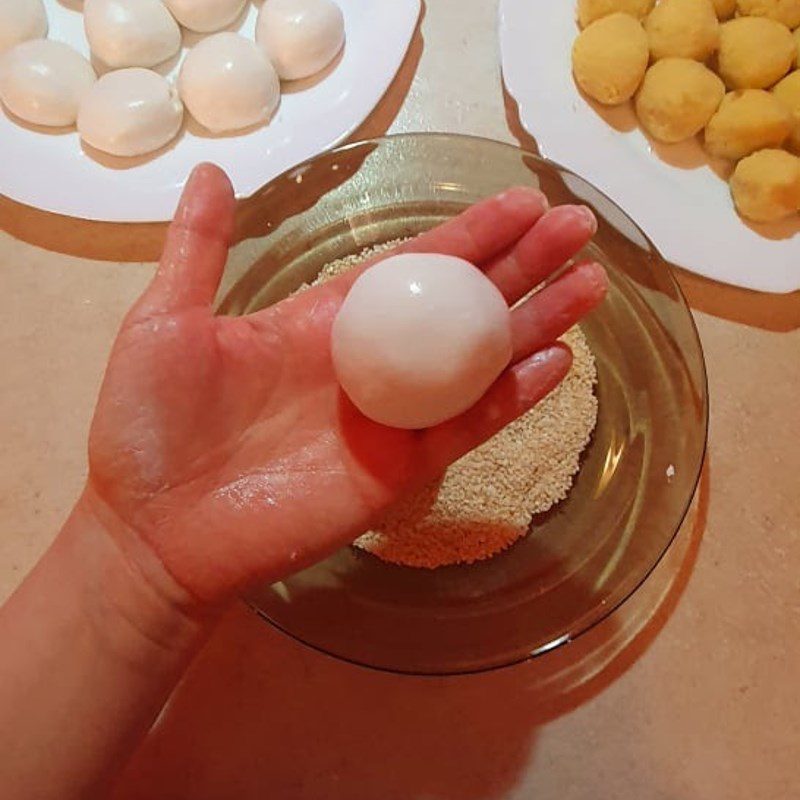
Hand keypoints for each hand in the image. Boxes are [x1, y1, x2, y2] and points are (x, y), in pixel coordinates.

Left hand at [85, 164, 607, 606]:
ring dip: (536, 324)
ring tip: (588, 286)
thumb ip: (201, 248)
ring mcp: (391, 417)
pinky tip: (554, 361)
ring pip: (480, 362)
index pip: (413, 265)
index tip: (519, 201)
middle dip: (521, 265)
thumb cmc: (153, 427)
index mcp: (326, 320)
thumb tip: (215, 170)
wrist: (154, 529)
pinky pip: (467, 426)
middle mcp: (371, 362)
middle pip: (462, 304)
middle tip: (578, 228)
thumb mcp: (169, 321)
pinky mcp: (399, 470)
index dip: (468, 233)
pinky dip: (512, 396)